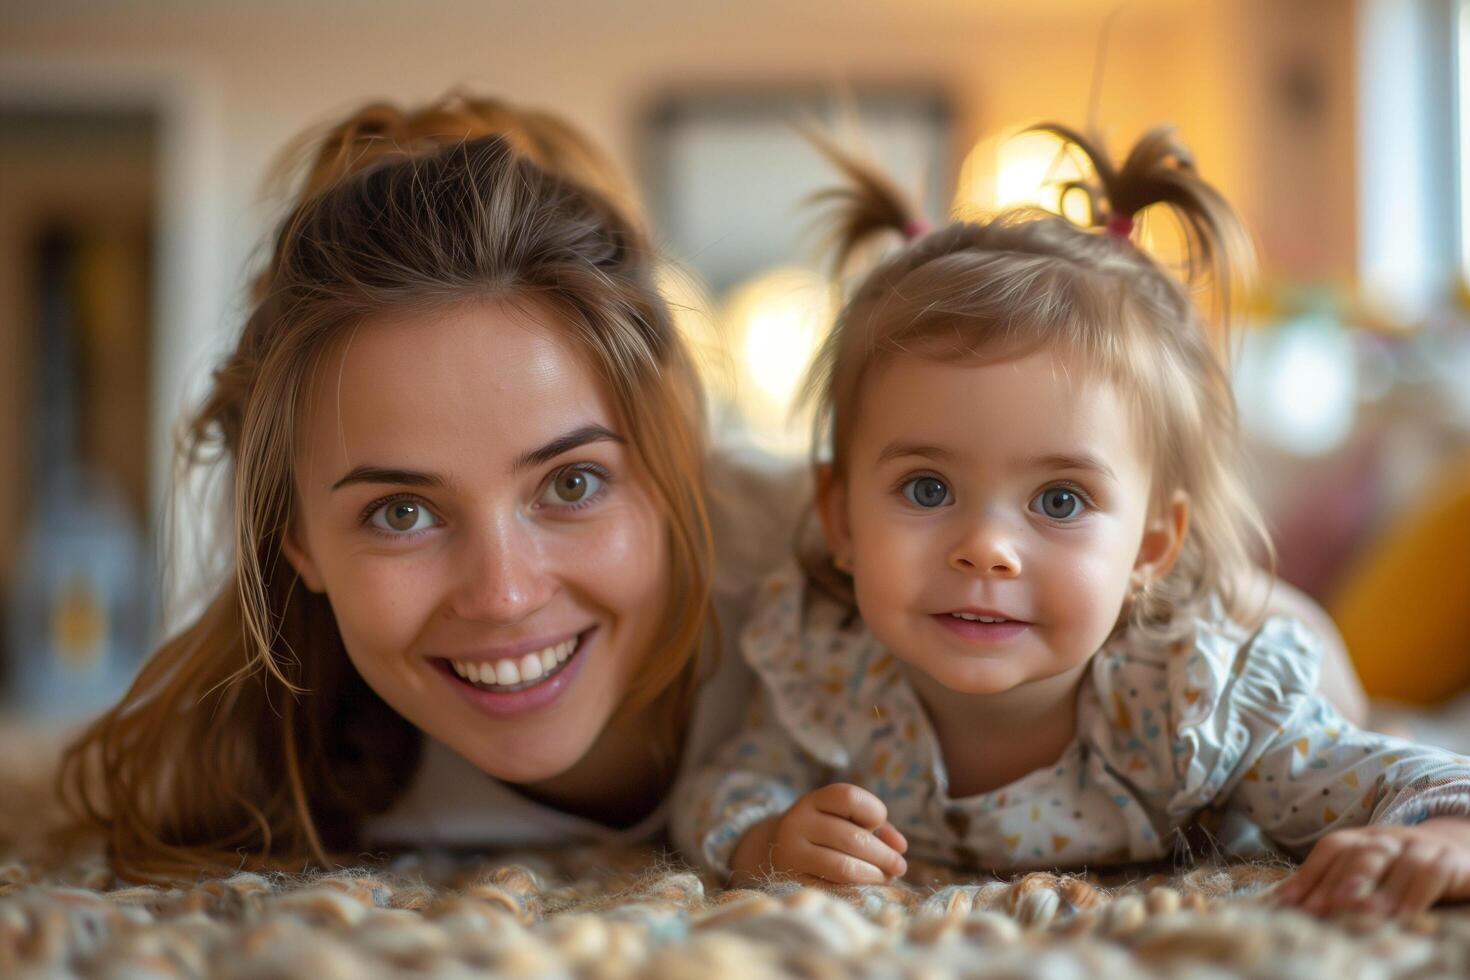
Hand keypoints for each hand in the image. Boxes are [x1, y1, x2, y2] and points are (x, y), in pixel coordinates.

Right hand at [728, 783, 907, 886]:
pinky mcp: (791, 882)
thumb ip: (875, 826)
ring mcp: (791, 854)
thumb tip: (900, 847)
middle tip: (900, 866)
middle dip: (884, 855)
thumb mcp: (842, 818)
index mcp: (812, 801)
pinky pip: (832, 889)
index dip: (874, 810)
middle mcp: (797, 823)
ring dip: (874, 875)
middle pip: (852, 837)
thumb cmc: (822, 833)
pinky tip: (865, 888)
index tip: (879, 823)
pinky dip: (855, 889)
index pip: (848, 797)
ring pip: (843, 867)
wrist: (773, 851)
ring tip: (887, 877)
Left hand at [1276, 818, 1469, 916]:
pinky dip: (1418, 894)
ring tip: (1366, 912)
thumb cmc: (1404, 873)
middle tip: (1327, 906)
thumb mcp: (1372, 875)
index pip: (1333, 848)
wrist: (1460, 856)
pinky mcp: (1451, 861)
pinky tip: (1405, 916)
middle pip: (1362, 852)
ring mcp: (1422, 847)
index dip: (1310, 873)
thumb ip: (1336, 884)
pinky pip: (1434, 873)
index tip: (1291, 903)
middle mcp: (1390, 839)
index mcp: (1364, 839)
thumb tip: (1288, 903)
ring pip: (1399, 862)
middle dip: (1341, 879)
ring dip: (1381, 888)